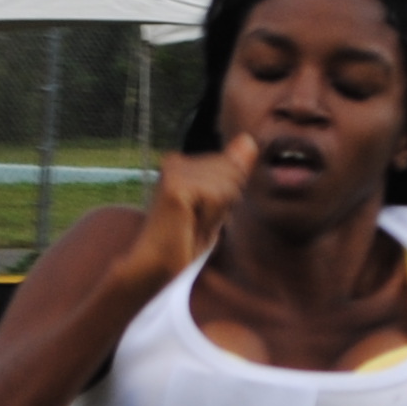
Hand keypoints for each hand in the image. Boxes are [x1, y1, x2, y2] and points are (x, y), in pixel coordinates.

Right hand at [118, 134, 258, 295]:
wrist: (156, 265)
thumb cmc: (186, 239)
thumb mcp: (217, 203)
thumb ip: (233, 171)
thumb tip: (249, 140)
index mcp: (182, 161)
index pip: (233, 167)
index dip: (227, 198)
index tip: (201, 215)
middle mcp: (175, 160)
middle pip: (233, 171)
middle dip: (225, 203)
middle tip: (197, 221)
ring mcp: (174, 171)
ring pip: (228, 183)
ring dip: (218, 213)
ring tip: (193, 224)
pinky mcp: (175, 186)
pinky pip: (217, 196)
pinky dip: (211, 217)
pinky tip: (190, 225)